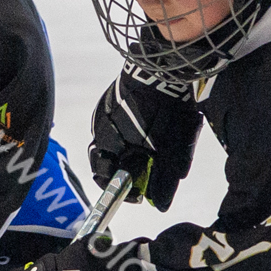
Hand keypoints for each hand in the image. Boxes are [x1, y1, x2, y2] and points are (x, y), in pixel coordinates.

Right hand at [90, 72, 203, 211]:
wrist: (165, 65)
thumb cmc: (166, 110)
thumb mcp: (170, 150)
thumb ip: (164, 179)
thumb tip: (161, 205)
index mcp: (109, 142)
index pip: (104, 175)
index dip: (122, 188)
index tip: (140, 193)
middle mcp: (100, 127)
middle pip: (107, 159)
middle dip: (127, 168)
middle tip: (148, 170)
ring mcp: (105, 110)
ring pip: (112, 140)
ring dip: (129, 149)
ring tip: (153, 146)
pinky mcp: (113, 96)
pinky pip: (116, 123)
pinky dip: (130, 132)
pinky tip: (149, 127)